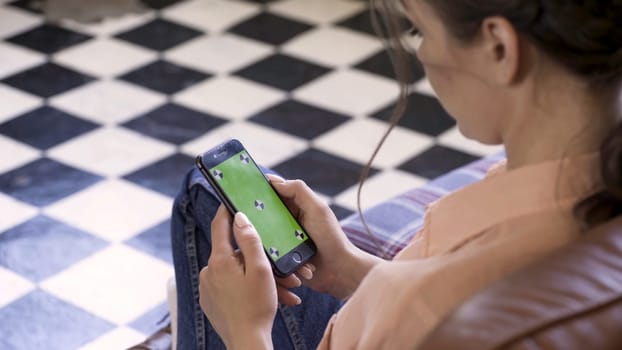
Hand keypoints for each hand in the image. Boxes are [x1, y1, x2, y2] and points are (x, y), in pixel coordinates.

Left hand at [199, 206, 274, 349]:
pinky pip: (232, 287)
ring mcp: (208, 288)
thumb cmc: (257, 307)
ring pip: (238, 272)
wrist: (247, 342)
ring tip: (286, 291)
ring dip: (261, 278)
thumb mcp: (260, 269)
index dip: (227, 210)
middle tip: (286, 271)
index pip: (220, 225)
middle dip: (261, 259)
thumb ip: (249, 240)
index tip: (232, 198)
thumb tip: (239, 217)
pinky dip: (250, 289)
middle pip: (236, 254)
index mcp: (218, 260)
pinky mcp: (211, 301)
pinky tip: (271, 298)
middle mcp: (208, 271)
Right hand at [268, 175, 382, 299]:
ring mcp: (282, 240)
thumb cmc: (331, 238)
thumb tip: (274, 181)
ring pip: (262, 236)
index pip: (272, 194)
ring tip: (280, 247)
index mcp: (294, 206)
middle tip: (256, 225)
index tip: (245, 193)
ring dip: (268, 242)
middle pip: (262, 216)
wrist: (339, 271)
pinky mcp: (280, 257)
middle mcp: (286, 221)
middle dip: (258, 220)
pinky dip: (273, 257)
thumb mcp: (318, 209)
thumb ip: (299, 191)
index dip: (259, 192)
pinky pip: (268, 254)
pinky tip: (284, 262)